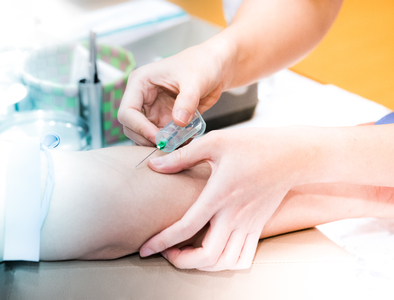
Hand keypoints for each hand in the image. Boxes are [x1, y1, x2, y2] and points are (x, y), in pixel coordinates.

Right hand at [118, 43, 226, 146]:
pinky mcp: (163, 120)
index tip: (158, 138)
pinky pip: (160, 137)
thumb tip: (178, 122)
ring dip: (157, 144)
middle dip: (147, 139)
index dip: (139, 128)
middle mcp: (142, 98)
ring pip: (143, 135)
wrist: (215, 68)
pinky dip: (169, 143)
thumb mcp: (196, 80)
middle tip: (167, 147)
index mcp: (140, 82)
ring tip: (177, 145)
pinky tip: (183, 142)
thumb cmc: (201, 64)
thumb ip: (187, 101)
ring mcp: (152, 110)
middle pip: (131, 127)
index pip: (127, 111)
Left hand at [139, 128, 307, 270]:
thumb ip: (182, 156)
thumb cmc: (254, 145)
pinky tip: (214, 251)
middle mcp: (234, 215)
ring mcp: (249, 224)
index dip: (162, 241)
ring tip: (187, 254)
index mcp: (219, 195)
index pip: (186, 227)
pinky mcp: (258, 227)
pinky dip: (226, 263)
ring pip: (225, 262)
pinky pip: (244, 257)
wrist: (292, 155)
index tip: (146, 248)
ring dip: (203, 265)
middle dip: (181, 261)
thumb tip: (154, 165)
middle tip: (166, 253)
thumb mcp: (215, 142)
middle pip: (207, 256)